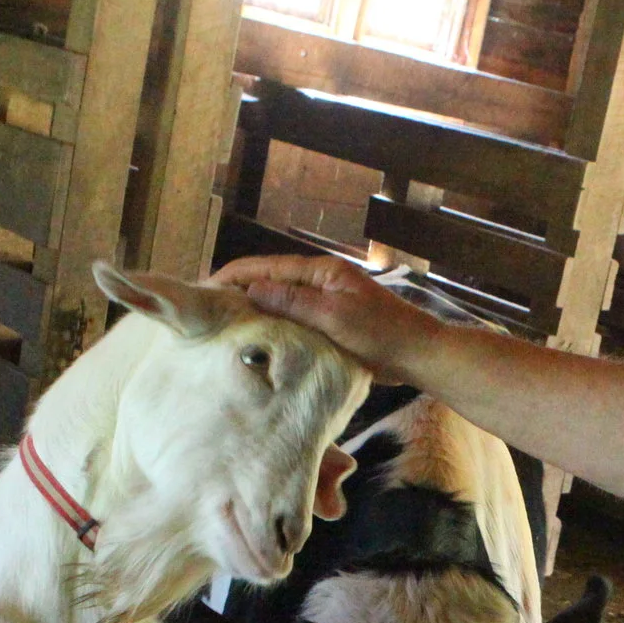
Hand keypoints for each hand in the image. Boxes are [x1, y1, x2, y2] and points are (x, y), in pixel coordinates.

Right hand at [212, 254, 445, 382]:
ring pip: (280, 300)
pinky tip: (258, 337)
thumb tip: (252, 290)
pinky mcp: (330, 322)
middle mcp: (320, 281)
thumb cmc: (382, 333)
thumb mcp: (334, 316)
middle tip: (207, 310)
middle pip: (270, 281)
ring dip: (255, 309)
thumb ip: (293, 302)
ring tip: (224, 324)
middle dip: (239, 291)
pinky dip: (274, 324)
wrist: (418, 354)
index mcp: (321, 271)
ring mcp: (326, 301)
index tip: (205, 290)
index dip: (235, 276)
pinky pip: (294, 318)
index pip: (268, 268)